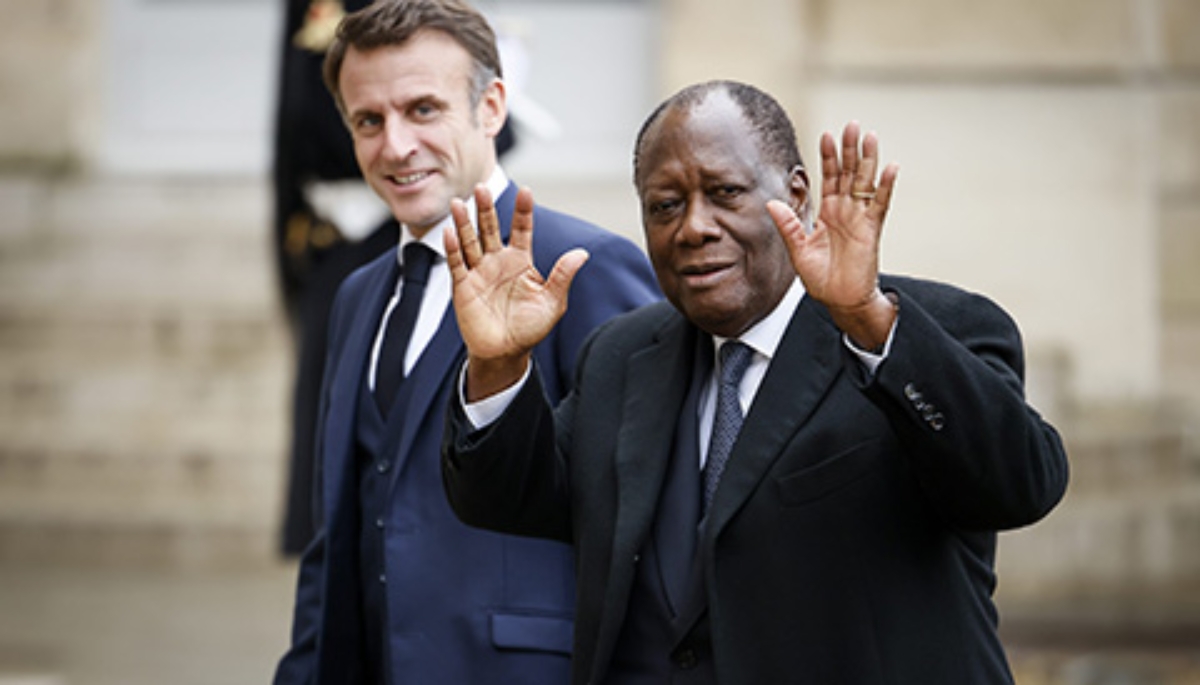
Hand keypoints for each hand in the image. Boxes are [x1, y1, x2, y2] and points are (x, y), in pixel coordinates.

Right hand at [445, 185, 588, 399]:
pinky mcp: (464, 286)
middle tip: (481, 187)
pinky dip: (453, 248)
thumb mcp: (552, 302)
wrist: (506, 352)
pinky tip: (451, 232)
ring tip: (459, 203)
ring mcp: (479, 272)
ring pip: (470, 241)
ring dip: (465, 223)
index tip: (526, 192)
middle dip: (486, 208)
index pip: (523, 229)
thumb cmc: (531, 328)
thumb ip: (562, 276)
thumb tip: (582, 253)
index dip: (523, 211)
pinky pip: (457, 263)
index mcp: (521, 261)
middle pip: (490, 228)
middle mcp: (498, 261)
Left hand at [767, 121, 898, 348]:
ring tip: (869, 136)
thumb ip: (788, 225)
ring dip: (868, 159)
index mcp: (828, 212)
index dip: (829, 157)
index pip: (829, 178)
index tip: (827, 134)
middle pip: (849, 173)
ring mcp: (860, 218)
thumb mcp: (798, 249)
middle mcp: (845, 211)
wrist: (839, 300)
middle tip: (852, 124)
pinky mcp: (872, 229)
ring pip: (865, 182)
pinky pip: (880, 204)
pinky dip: (886, 186)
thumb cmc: (821, 278)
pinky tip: (891, 168)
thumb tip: (771, 202)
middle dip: (850, 149)